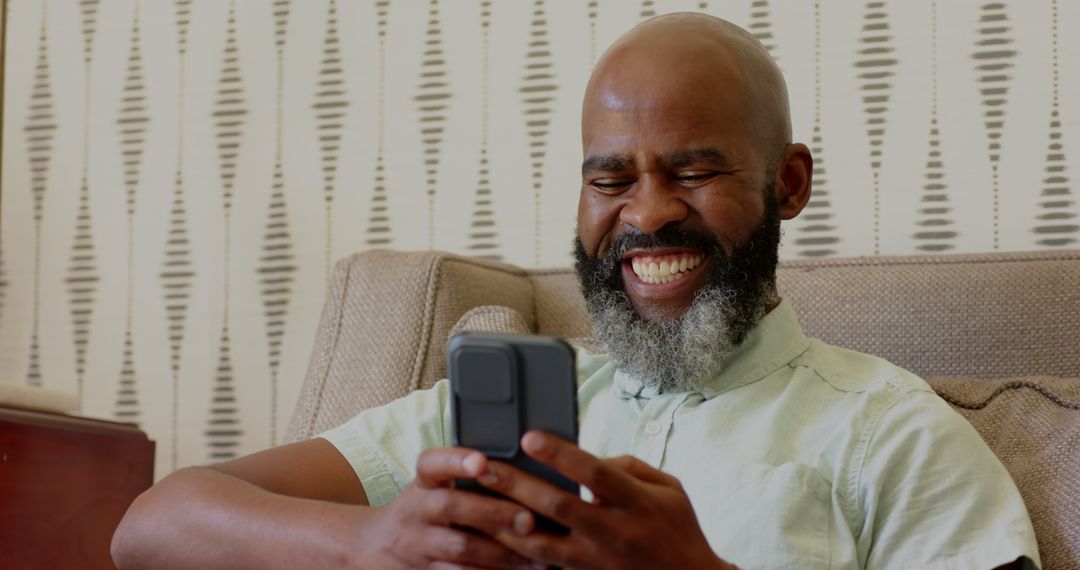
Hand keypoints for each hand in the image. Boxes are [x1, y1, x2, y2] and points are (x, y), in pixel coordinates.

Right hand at [363, 447, 540, 569]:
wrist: (377, 548)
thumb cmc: (424, 510)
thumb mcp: (432, 487)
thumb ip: (464, 477)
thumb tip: (522, 469)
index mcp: (423, 483)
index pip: (432, 464)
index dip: (455, 461)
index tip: (481, 461)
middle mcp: (417, 511)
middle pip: (450, 506)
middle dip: (492, 512)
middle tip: (528, 519)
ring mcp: (419, 545)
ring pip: (460, 549)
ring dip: (502, 553)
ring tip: (537, 555)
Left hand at [479, 432, 736, 569]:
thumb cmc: (678, 529)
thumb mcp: (670, 488)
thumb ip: (629, 466)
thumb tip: (589, 457)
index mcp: (635, 501)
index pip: (592, 472)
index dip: (559, 454)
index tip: (528, 437)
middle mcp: (613, 531)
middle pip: (557, 505)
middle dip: (516, 484)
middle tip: (483, 466)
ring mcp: (597, 560)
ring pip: (541, 543)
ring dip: (505, 522)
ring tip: (475, 505)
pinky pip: (545, 566)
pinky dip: (517, 553)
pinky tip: (493, 538)